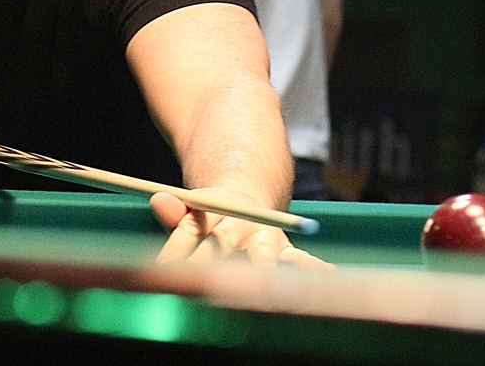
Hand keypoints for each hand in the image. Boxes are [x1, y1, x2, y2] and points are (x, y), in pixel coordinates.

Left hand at [150, 190, 332, 267]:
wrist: (246, 199)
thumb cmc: (209, 216)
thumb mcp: (191, 210)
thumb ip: (175, 210)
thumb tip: (156, 199)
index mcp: (212, 208)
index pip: (189, 229)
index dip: (174, 250)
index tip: (161, 270)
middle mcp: (240, 223)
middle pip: (222, 243)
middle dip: (209, 265)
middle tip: (201, 285)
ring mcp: (265, 238)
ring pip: (262, 255)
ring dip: (261, 271)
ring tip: (262, 282)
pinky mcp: (284, 253)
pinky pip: (300, 261)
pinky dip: (313, 268)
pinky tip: (328, 275)